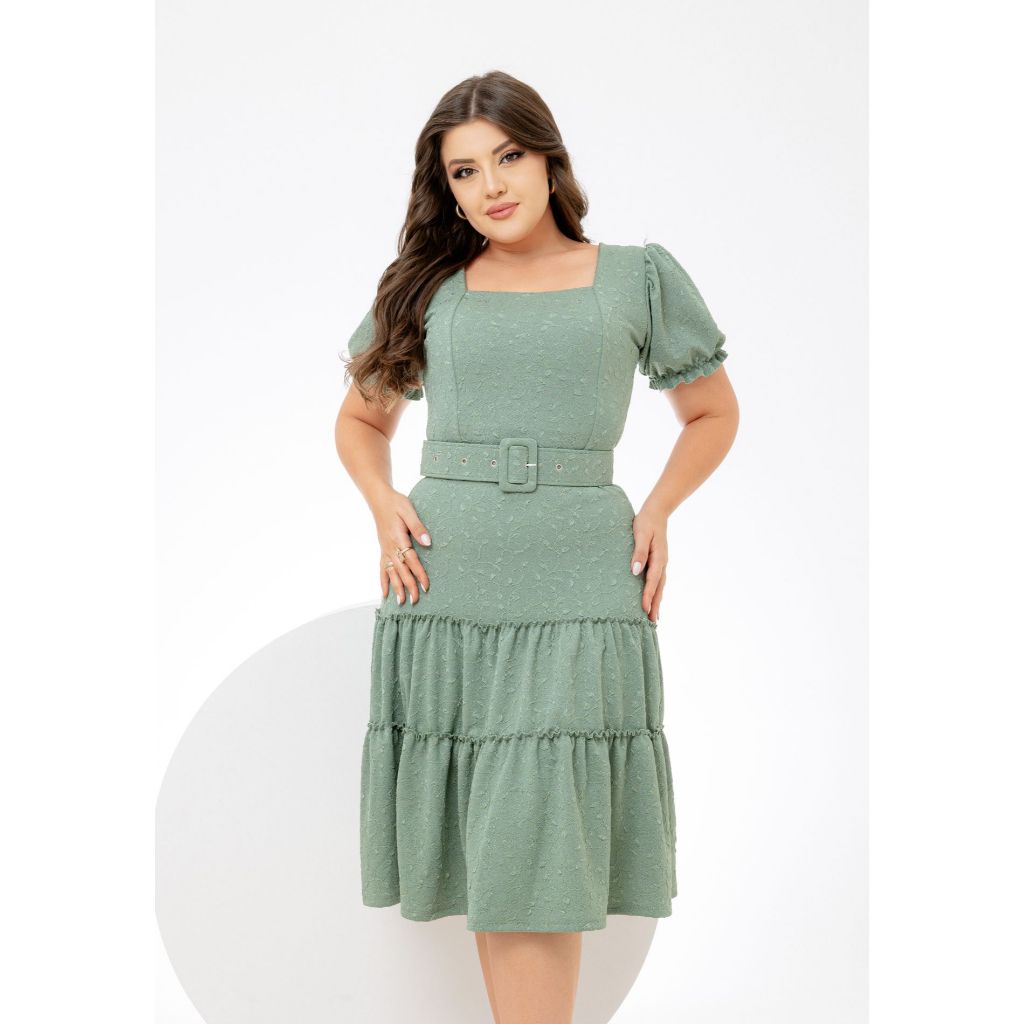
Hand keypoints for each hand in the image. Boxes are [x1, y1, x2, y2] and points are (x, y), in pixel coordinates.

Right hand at [371, 487, 430, 604]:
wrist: (379, 499)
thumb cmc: (396, 503)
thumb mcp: (408, 510)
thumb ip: (418, 527)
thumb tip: (428, 542)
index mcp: (398, 538)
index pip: (411, 560)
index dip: (419, 574)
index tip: (426, 586)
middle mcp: (390, 547)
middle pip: (401, 570)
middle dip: (408, 586)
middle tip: (415, 601)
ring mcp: (385, 550)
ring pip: (391, 572)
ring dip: (396, 588)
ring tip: (401, 603)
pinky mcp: (383, 549)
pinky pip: (382, 569)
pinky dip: (383, 581)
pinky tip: (384, 594)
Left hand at [630, 503, 668, 623]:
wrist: (656, 512)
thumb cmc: (646, 522)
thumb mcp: (641, 534)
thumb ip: (639, 552)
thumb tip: (635, 571)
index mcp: (659, 558)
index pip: (652, 582)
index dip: (647, 596)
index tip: (643, 610)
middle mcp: (662, 563)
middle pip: (659, 588)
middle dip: (655, 605)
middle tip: (651, 623)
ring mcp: (661, 563)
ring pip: (659, 586)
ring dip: (656, 601)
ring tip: (653, 617)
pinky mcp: (658, 562)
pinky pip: (658, 581)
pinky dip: (656, 592)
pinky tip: (652, 598)